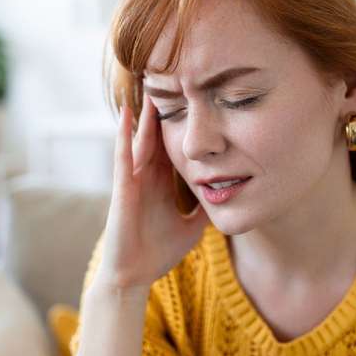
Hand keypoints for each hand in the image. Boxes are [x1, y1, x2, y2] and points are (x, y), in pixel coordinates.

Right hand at [90, 90, 208, 293]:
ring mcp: (133, 179)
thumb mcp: (194, 226)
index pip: (174, 145)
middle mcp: (147, 175)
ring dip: (146, 114)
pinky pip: (123, 156)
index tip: (196, 99)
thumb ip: (208, 209)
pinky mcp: (122, 188)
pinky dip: (124, 135)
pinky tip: (128, 115)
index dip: (183, 123)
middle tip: (174, 79)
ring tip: (151, 85)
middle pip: (158, 135)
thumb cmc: (158, 251)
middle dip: (165, 110)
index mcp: (163, 182)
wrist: (134, 276)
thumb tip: (233, 198)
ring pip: (140, 139)